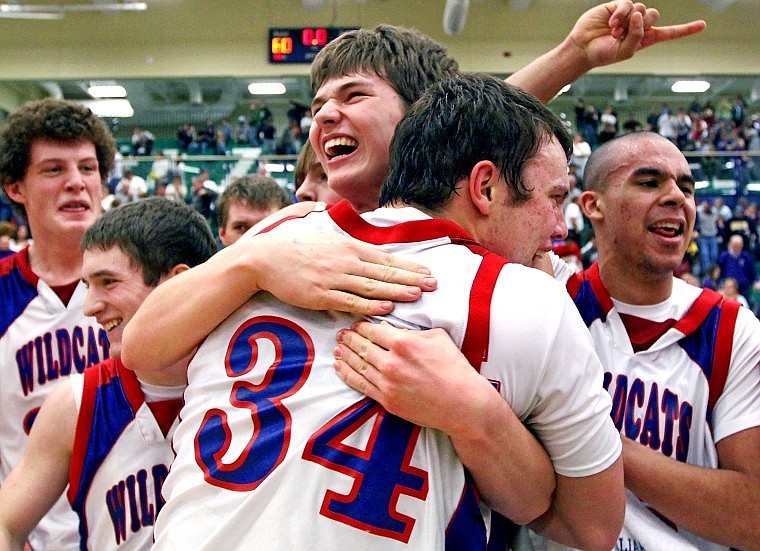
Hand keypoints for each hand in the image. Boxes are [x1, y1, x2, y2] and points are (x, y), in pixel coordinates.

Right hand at [252, 233, 436, 315]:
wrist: (266, 258)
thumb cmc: (296, 248)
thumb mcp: (326, 238)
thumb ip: (349, 244)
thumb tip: (367, 247)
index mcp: (349, 247)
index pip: (386, 257)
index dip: (408, 266)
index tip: (428, 271)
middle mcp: (345, 261)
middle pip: (385, 271)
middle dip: (411, 278)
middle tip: (433, 284)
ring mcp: (334, 278)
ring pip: (372, 286)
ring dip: (397, 290)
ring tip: (417, 295)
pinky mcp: (321, 295)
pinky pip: (350, 301)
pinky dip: (370, 304)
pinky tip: (386, 306)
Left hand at [333, 321, 494, 434]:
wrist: (463, 404)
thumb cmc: (455, 368)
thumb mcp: (437, 338)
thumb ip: (411, 331)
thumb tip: (390, 328)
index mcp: (404, 343)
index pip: (373, 330)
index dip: (362, 326)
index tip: (357, 324)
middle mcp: (391, 362)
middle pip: (361, 346)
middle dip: (349, 338)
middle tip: (341, 333)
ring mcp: (387, 383)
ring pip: (357, 365)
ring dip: (344, 355)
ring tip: (337, 347)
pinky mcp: (387, 401)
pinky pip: (360, 385)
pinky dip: (347, 374)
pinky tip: (340, 367)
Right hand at [568, 1, 705, 68]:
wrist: (582, 48)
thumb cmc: (602, 55)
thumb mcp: (625, 51)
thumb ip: (637, 35)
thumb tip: (639, 13)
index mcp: (644, 39)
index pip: (668, 33)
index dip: (685, 29)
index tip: (703, 25)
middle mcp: (638, 26)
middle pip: (654, 16)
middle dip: (643, 23)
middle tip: (624, 34)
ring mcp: (628, 15)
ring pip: (642, 8)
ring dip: (628, 21)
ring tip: (614, 32)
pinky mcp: (617, 7)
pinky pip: (628, 4)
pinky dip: (622, 14)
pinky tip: (612, 23)